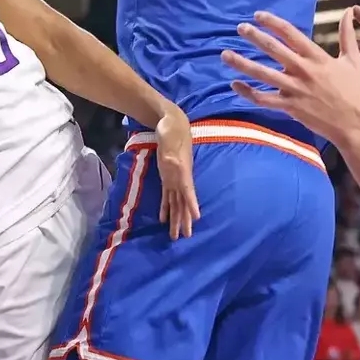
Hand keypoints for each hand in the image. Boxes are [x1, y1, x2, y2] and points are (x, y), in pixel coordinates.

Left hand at [154, 107, 199, 239]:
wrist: (171, 122)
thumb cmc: (171, 130)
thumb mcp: (169, 139)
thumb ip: (171, 153)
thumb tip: (172, 162)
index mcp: (183, 171)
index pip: (188, 191)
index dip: (192, 204)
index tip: (196, 218)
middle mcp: (181, 178)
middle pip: (183, 202)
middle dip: (184, 219)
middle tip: (185, 237)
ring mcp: (174, 178)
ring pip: (177, 203)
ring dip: (176, 218)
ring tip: (175, 235)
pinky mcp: (167, 177)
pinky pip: (168, 196)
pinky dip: (166, 207)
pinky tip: (163, 219)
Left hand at [222, 9, 359, 145]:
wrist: (352, 124)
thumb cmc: (352, 91)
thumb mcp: (352, 60)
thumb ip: (347, 34)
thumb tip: (349, 11)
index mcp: (317, 57)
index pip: (291, 34)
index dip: (273, 23)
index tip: (257, 15)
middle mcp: (303, 70)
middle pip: (274, 50)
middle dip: (255, 37)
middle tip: (240, 27)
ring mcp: (294, 89)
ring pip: (263, 74)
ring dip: (242, 63)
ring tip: (225, 54)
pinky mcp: (289, 106)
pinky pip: (263, 98)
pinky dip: (247, 92)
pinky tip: (234, 84)